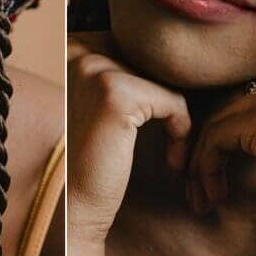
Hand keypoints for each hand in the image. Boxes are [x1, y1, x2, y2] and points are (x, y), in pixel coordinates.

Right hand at [68, 31, 191, 244]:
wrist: (75, 208)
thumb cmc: (96, 159)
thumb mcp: (108, 106)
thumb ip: (127, 73)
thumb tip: (170, 53)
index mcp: (74, 50)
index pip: (141, 48)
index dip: (158, 84)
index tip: (157, 121)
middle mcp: (80, 53)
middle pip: (155, 62)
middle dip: (170, 99)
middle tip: (171, 136)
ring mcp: (95, 71)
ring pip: (166, 81)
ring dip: (177, 117)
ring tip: (171, 149)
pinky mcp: (115, 94)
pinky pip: (173, 102)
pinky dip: (181, 130)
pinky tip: (171, 158)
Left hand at [187, 43, 255, 255]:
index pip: (253, 90)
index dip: (234, 128)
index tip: (225, 164)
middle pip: (232, 101)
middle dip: (212, 144)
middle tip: (203, 184)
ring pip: (218, 118)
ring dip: (202, 160)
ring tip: (204, 194)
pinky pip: (214, 135)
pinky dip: (204, 167)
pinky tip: (214, 196)